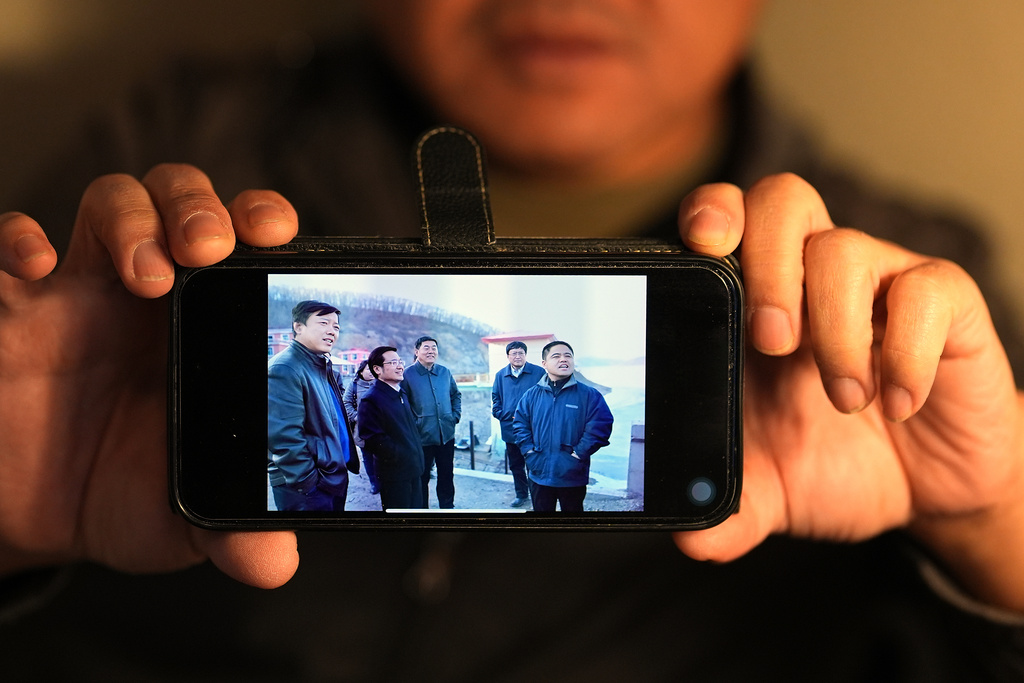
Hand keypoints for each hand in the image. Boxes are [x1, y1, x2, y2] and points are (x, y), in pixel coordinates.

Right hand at [0, 164, 300, 588]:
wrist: (34, 512)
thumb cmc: (120, 492)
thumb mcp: (178, 518)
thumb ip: (229, 532)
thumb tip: (275, 561)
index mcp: (208, 325)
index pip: (245, 245)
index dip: (261, 221)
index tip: (277, 233)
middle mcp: (151, 292)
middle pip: (182, 202)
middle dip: (199, 207)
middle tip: (210, 246)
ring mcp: (79, 289)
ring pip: (111, 204)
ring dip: (132, 219)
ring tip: (147, 273)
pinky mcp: (10, 306)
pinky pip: (4, 246)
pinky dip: (14, 238)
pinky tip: (36, 261)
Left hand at [674, 174, 1023, 609]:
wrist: (930, 493)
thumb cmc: (839, 466)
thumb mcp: (774, 491)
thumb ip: (730, 506)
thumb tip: (689, 539)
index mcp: (756, 303)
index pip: (727, 219)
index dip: (711, 213)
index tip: (701, 246)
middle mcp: (812, 276)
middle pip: (782, 200)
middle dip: (766, 264)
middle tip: (771, 342)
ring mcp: (880, 282)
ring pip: (844, 247)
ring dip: (835, 330)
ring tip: (843, 401)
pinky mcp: (944, 303)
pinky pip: (925, 290)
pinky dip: (906, 352)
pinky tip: (898, 404)